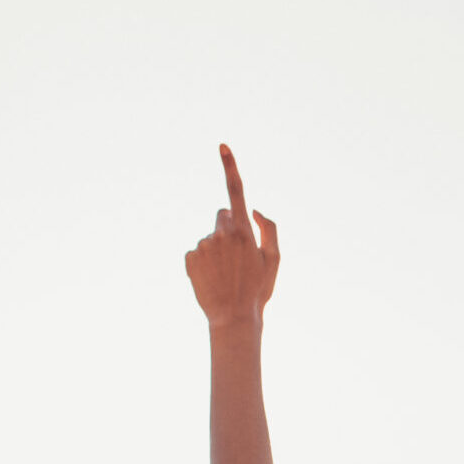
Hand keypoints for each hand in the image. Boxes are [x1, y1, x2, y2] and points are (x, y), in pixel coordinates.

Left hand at [185, 145, 279, 328]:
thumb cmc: (258, 289)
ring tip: (226, 274)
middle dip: (229, 228)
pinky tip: (212, 278)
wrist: (233, 317)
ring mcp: (203, 246)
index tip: (222, 146)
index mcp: (243, 231)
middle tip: (238, 256)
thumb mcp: (275, 259)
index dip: (230, 167)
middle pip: (222, 217)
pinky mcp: (189, 258)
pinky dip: (204, 262)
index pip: (236, 192)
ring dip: (217, 249)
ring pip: (210, 237)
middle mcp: (220, 234)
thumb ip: (268, 228)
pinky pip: (197, 252)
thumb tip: (253, 208)